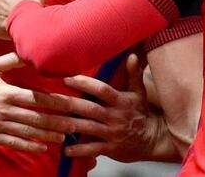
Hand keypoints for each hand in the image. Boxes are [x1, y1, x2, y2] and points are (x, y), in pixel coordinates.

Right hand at [0, 52, 98, 151]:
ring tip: (63, 138)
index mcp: (6, 92)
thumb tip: (27, 52)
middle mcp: (4, 109)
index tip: (70, 104)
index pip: (35, 98)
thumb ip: (10, 61)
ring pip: (27, 132)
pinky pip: (13, 142)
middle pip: (35, 117)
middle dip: (57, 122)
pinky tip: (41, 147)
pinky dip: (28, 146)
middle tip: (74, 125)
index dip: (54, 102)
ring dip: (47, 135)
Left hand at [61, 54, 178, 161]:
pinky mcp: (110, 148)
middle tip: (51, 98)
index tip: (67, 78)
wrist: (152, 140)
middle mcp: (115, 117)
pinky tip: (65, 149)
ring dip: (69, 125)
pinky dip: (79, 150)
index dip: (85, 84)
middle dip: (70, 103)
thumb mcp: (139, 92)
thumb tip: (131, 55)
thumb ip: (134, 74)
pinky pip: (92, 149)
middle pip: (90, 109)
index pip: (102, 90)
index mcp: (121, 101)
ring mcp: (112, 133)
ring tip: (52, 121)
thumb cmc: (141, 112)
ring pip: (87, 128)